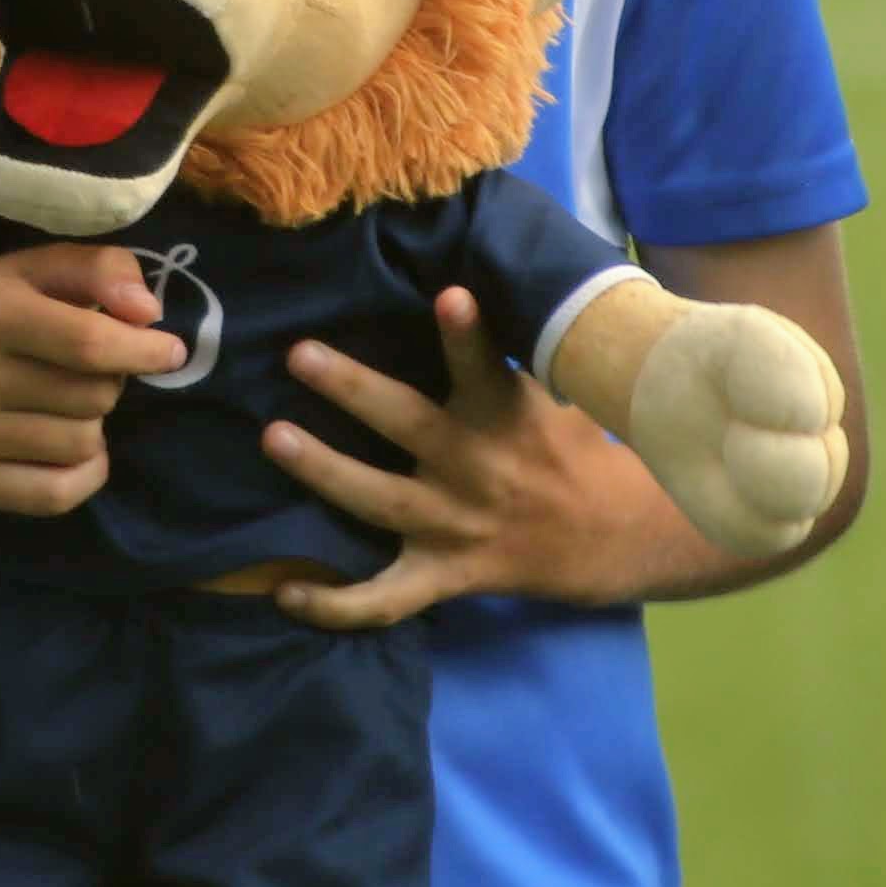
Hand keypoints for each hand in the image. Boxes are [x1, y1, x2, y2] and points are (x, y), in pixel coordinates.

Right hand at [0, 241, 186, 517]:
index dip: (144, 350)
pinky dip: (84, 474)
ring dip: (94, 424)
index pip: (88, 344)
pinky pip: (56, 494)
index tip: (169, 352)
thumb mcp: (40, 267)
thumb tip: (148, 312)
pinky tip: (75, 450)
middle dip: (110, 382)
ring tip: (69, 403)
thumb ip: (101, 270)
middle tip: (89, 371)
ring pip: (81, 445)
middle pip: (92, 397)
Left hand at [267, 287, 665, 626]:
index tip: (449, 295)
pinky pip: (386, 598)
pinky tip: (285, 593)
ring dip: (324, 470)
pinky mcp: (443, 574)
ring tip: (274, 438)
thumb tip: (459, 282)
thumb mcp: (557, 393)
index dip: (467, 335)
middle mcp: (475, 468)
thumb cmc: (570, 446)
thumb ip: (507, 353)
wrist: (611, 536)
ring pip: (380, 499)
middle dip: (353, 389)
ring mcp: (455, 525)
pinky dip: (336, 604)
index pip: (487, 368)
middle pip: (409, 425)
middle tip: (300, 354)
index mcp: (506, 417)